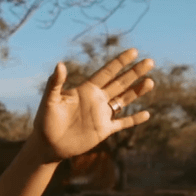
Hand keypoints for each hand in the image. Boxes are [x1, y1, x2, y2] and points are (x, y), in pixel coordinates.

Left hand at [30, 48, 154, 162]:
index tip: (133, 51)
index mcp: (85, 90)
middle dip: (134, 73)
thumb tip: (60, 64)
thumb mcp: (49, 100)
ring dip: (137, 92)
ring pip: (124, 100)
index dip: (120, 62)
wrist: (47, 144)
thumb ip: (55, 83)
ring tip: (151, 81)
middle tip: (150, 61)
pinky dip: (134, 119)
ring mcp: (101, 114)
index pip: (106, 72)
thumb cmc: (45, 120)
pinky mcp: (103, 130)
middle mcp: (96, 100)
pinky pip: (122, 123)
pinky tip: (146, 114)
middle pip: (119, 83)